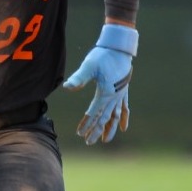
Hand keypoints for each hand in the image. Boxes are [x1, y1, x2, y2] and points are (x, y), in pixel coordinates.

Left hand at [62, 23, 136, 143]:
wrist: (120, 48)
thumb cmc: (103, 56)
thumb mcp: (89, 65)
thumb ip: (79, 78)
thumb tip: (67, 87)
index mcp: (105, 93)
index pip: (94, 113)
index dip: (87, 123)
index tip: (80, 133)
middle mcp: (114, 97)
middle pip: (104, 118)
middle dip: (96, 130)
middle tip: (88, 141)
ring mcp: (120, 95)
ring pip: (115, 116)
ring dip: (109, 129)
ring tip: (104, 141)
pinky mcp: (123, 91)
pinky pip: (125, 109)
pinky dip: (123, 119)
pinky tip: (122, 128)